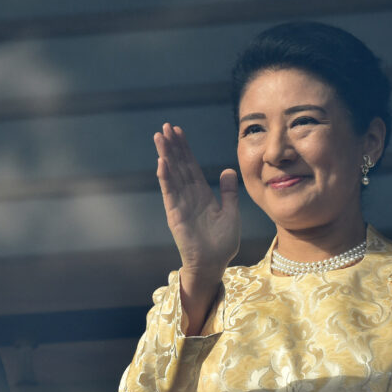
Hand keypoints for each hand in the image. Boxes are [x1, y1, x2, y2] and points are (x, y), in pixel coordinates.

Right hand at [155, 123, 238, 332]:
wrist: (214, 264)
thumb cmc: (223, 243)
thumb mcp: (231, 212)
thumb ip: (229, 192)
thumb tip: (228, 170)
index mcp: (202, 194)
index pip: (191, 166)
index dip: (184, 148)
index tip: (178, 131)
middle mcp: (189, 196)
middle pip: (179, 166)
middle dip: (172, 146)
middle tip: (164, 127)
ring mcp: (180, 204)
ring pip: (172, 175)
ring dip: (165, 156)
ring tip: (159, 138)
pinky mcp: (175, 215)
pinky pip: (170, 194)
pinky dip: (166, 179)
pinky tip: (161, 164)